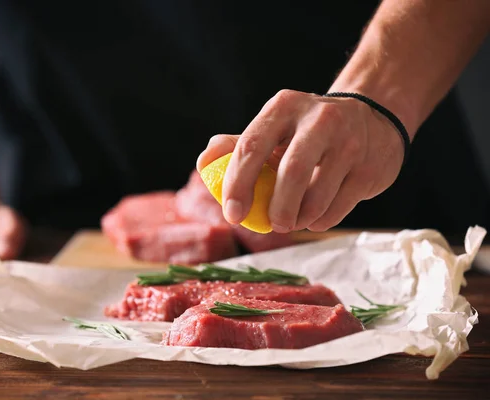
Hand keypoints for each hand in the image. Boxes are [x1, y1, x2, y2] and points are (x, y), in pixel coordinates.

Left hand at [197, 89, 404, 232]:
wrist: (373, 120)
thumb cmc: (307, 132)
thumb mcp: (274, 128)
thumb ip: (236, 145)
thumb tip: (204, 163)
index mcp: (284, 107)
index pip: (251, 146)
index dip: (237, 184)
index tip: (232, 214)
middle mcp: (320, 118)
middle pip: (291, 172)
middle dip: (275, 208)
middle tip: (270, 226)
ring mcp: (351, 142)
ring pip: (317, 196)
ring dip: (299, 219)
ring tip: (292, 221)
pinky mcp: (371, 168)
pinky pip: (339, 207)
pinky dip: (320, 221)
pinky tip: (315, 216)